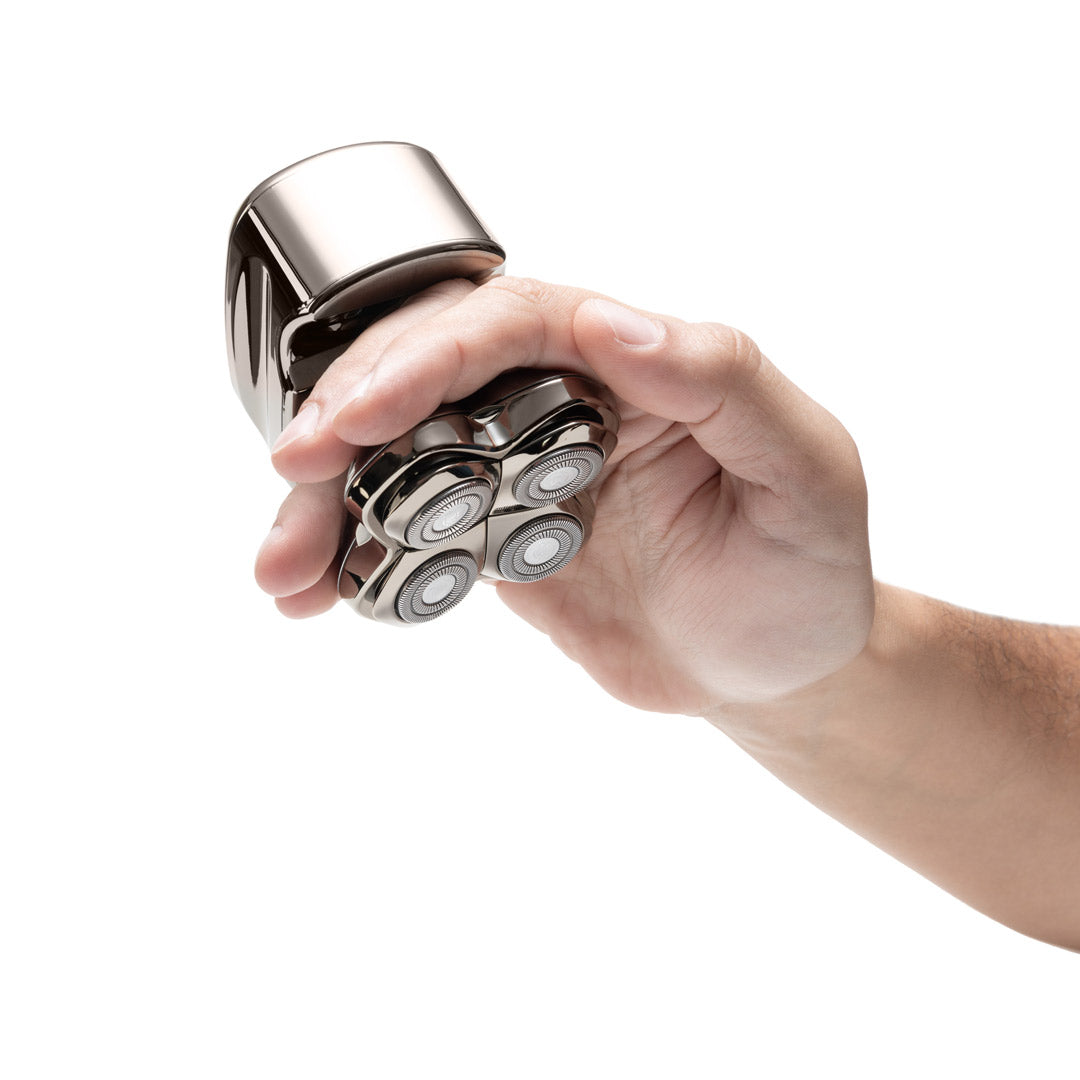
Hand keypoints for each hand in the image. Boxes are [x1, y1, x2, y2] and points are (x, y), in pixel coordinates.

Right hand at [256, 277, 873, 713]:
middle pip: (435, 375)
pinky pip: (413, 525)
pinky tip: (316, 590)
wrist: (774, 671)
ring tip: (283, 569)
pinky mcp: (498, 533)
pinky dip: (358, 552)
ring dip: (334, 498)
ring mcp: (524, 469)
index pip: (516, 324)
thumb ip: (724, 381)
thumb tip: (616, 319)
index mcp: (638, 364)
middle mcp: (569, 402)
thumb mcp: (805, 475)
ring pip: (404, 452)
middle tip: (296, 475)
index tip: (362, 413)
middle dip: (352, 419)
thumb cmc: (806, 574)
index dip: (430, 355)